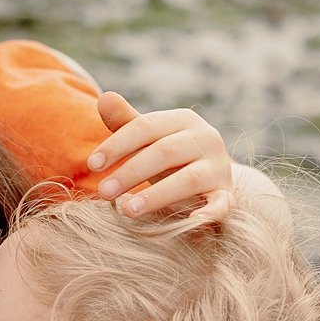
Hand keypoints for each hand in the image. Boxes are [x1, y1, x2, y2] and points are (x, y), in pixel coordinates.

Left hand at [87, 93, 234, 222]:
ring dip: (156, 195)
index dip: (117, 145)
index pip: (146, 126)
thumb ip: (126, 122)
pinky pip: (220, 205)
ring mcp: (219, 168)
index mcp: (184, 120)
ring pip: (188, 180)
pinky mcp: (227, 195)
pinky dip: (208, 213)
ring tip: (127, 210)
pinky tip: (190, 222)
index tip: (92, 165)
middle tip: (104, 192)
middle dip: (131, 172)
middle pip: (164, 152)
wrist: (210, 180)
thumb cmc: (170, 158)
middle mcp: (206, 138)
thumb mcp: (149, 140)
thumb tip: (104, 98)